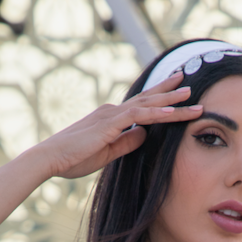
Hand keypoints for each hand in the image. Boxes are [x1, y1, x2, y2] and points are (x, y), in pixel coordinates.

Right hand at [39, 73, 203, 179]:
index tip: (176, 92)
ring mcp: (111, 115)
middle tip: (189, 83)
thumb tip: (145, 135)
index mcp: (111, 118)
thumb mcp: (107, 154)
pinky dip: (156, 114)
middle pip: (147, 99)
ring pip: (147, 105)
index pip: (140, 105)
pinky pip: (138, 116)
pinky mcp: (109, 124)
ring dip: (171, 101)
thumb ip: (126, 143)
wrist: (51, 158)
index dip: (159, 98)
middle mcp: (113, 111)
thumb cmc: (73, 159)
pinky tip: (173, 113)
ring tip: (191, 97)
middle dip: (169, 91)